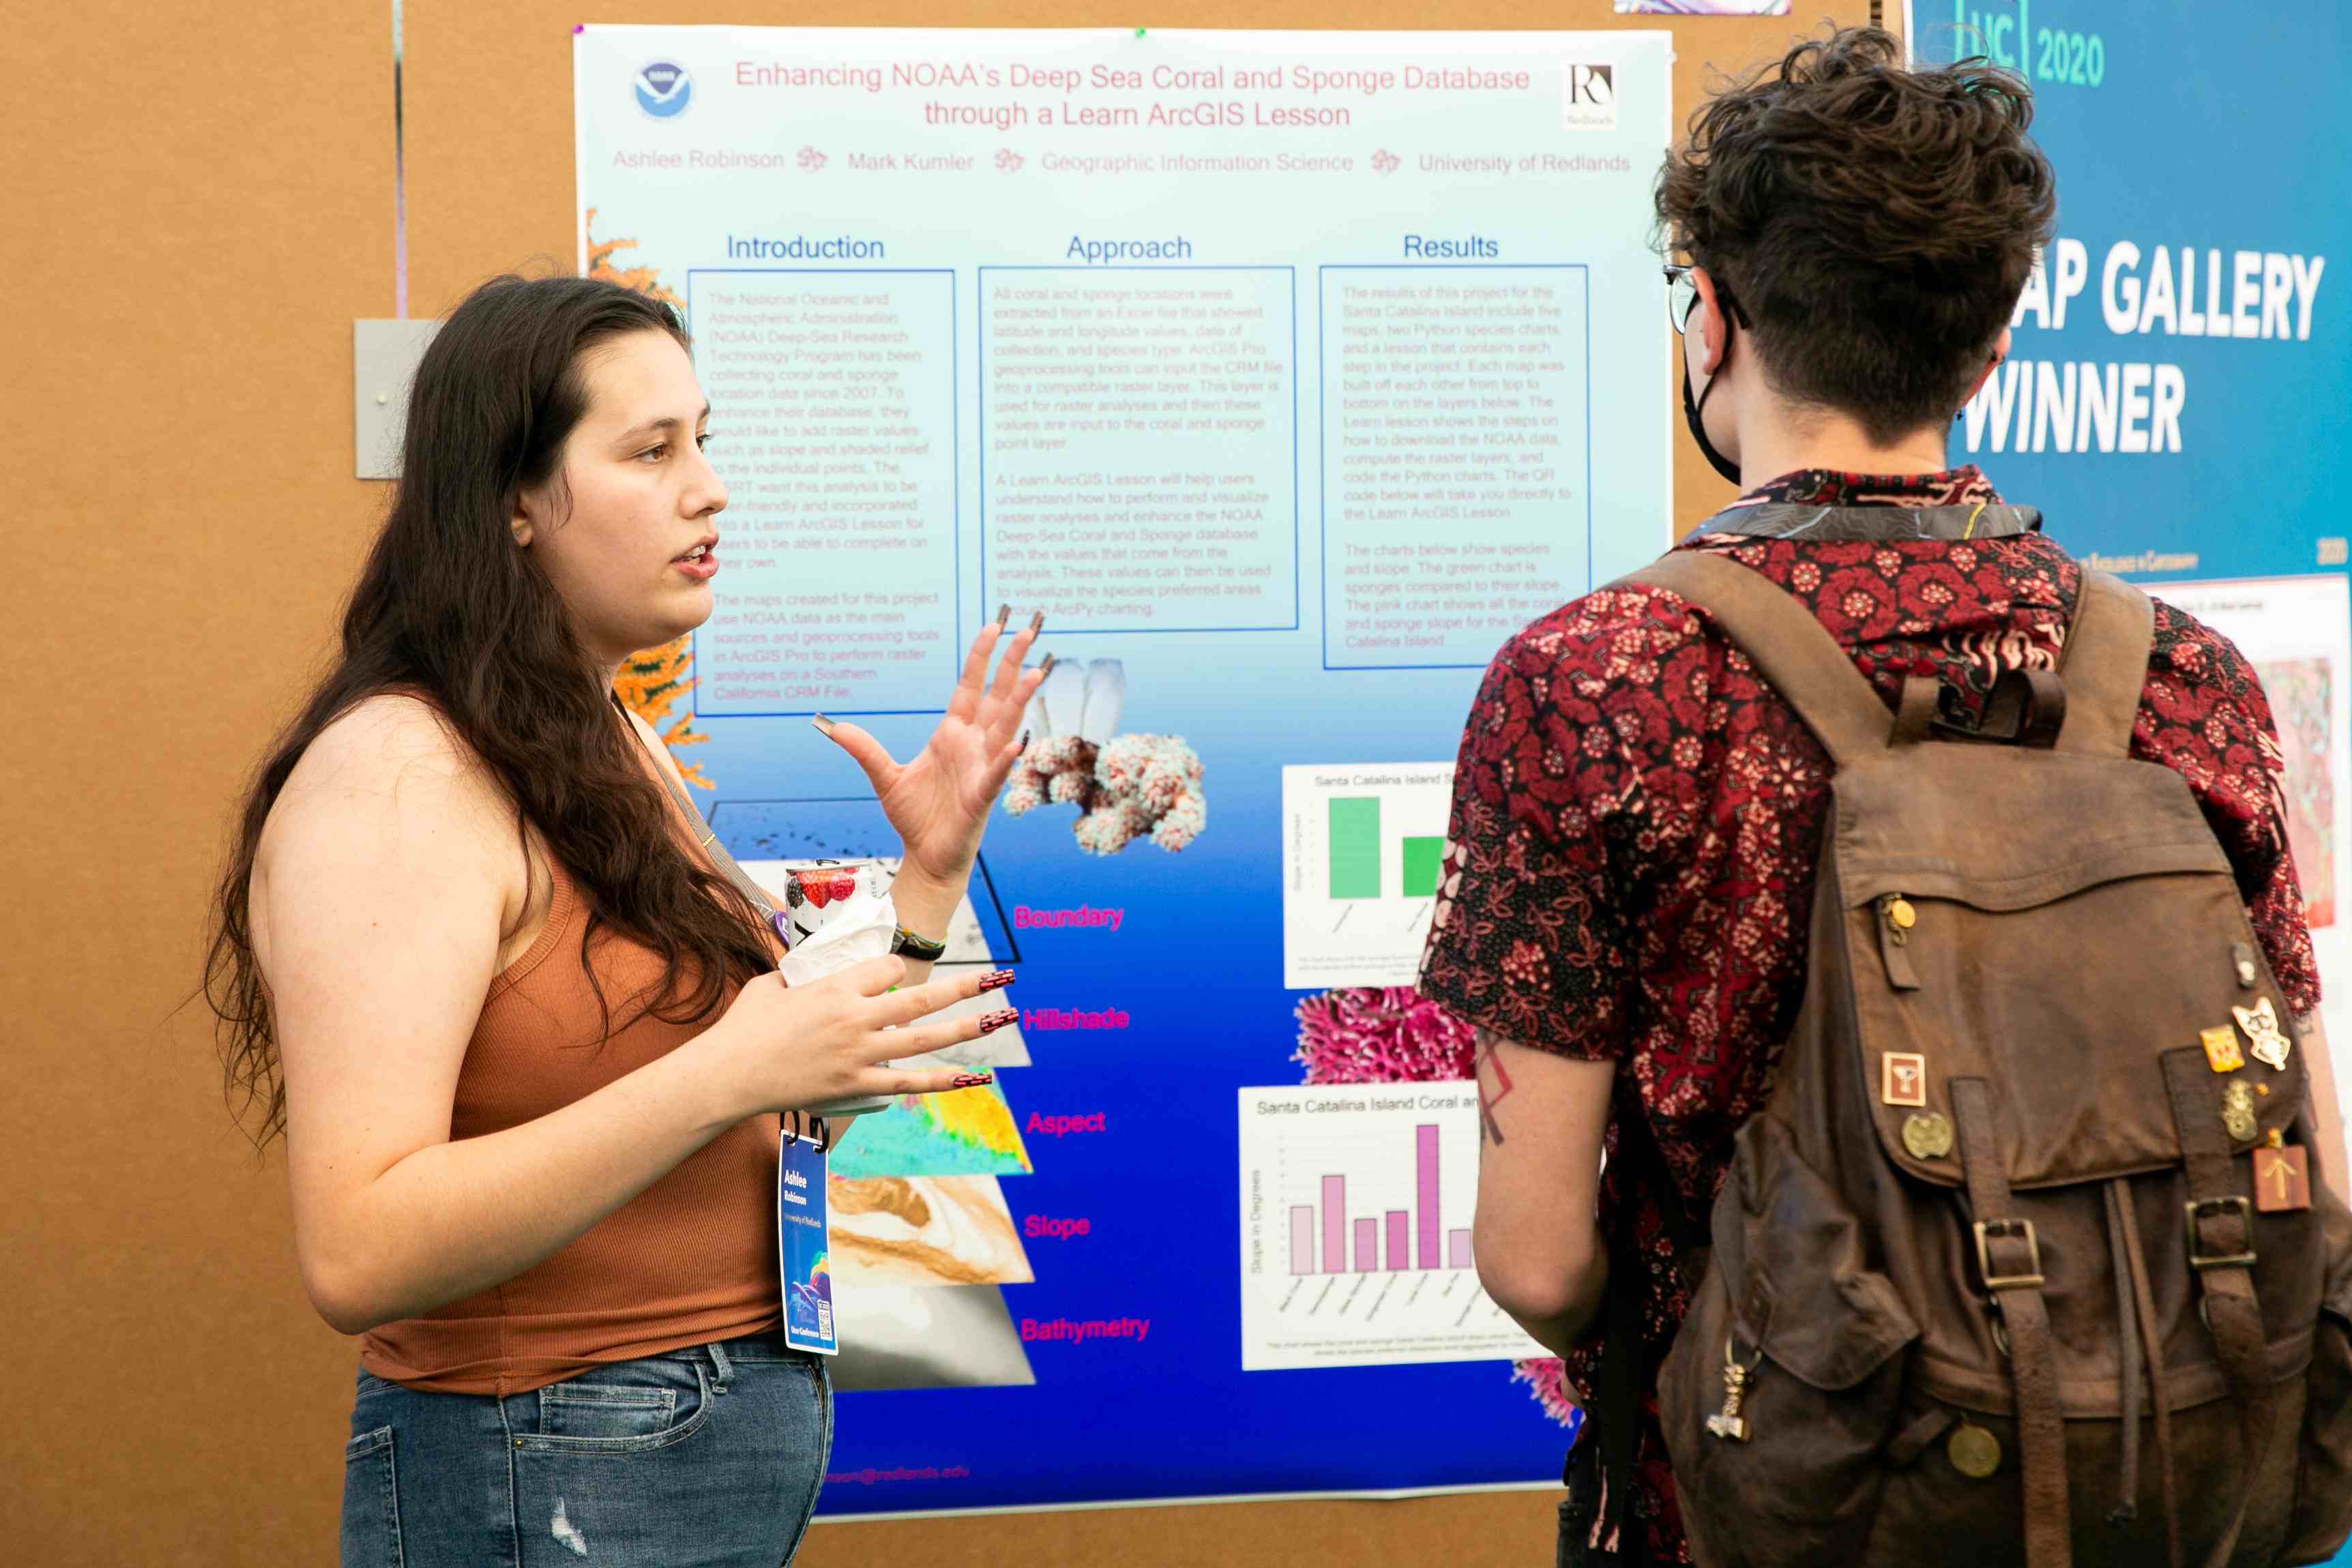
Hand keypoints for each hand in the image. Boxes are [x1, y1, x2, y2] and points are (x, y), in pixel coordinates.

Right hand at [700, 957, 1015, 1117]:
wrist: (728, 1074)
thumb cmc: (744, 1028)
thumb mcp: (772, 984)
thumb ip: (798, 975)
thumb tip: (806, 970)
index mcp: (836, 986)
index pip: (887, 969)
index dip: (896, 970)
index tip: (897, 975)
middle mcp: (855, 1017)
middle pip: (922, 996)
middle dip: (964, 984)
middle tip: (998, 975)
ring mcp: (859, 1054)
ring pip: (924, 1038)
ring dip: (966, 1027)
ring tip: (1000, 1017)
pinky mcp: (856, 1087)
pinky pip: (908, 1083)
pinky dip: (942, 1081)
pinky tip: (972, 1077)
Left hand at [815, 614, 1043, 888]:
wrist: (927, 858)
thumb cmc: (915, 817)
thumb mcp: (885, 778)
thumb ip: (866, 751)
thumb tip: (834, 727)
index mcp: (953, 734)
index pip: (970, 687)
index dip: (982, 658)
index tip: (994, 626)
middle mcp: (973, 745)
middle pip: (997, 697)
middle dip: (1012, 664)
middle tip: (1028, 631)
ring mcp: (981, 769)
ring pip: (1005, 728)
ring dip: (1021, 701)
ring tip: (1036, 673)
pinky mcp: (981, 798)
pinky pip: (996, 775)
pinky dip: (1005, 760)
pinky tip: (1016, 744)